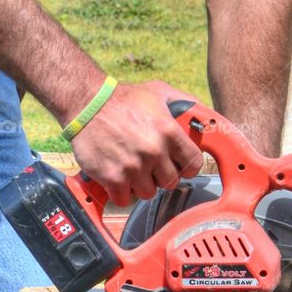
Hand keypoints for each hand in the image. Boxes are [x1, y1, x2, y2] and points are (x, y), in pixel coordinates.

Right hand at [69, 79, 204, 206]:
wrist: (86, 103)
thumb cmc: (122, 98)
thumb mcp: (158, 92)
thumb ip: (184, 103)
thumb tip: (204, 118)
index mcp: (169, 132)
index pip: (193, 164)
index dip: (185, 167)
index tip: (177, 165)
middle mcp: (154, 151)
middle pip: (170, 182)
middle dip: (160, 176)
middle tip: (149, 166)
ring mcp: (133, 167)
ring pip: (148, 193)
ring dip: (140, 186)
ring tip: (131, 172)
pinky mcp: (112, 177)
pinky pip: (125, 199)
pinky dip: (120, 193)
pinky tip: (117, 180)